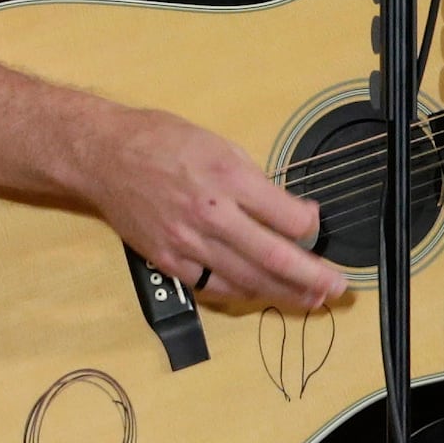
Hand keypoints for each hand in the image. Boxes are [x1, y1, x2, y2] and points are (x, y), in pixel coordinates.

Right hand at [68, 105, 345, 313]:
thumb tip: (287, 211)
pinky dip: (242, 293)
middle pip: (273, 257)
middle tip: (339, 288)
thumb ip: (254, 181)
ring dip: (284, 294)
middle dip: (312, 276)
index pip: (286, 216)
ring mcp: (188, 242)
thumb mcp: (218, 144)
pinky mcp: (169, 260)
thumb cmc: (161, 142)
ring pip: (247, 280)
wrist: (104, 157)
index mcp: (227, 177)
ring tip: (311, 300)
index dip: (311, 227)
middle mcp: (210, 214)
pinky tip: (261, 294)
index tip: (316, 226)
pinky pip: (214, 286)